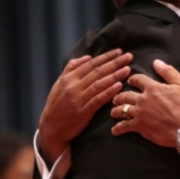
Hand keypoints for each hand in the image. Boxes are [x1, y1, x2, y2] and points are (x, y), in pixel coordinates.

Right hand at [38, 49, 132, 164]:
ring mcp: (79, 99)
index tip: (119, 51)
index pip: (91, 64)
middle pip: (98, 72)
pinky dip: (109, 92)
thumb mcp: (59, 83)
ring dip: (115, 76)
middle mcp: (73, 86)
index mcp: (68, 78)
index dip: (106, 57)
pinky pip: (98, 99)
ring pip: (100, 84)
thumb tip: (88, 57)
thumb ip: (71, 68)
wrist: (51, 127)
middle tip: (129, 56)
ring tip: (128, 69)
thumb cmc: (56, 104)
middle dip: (115, 63)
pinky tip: (119, 86)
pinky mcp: (84, 112)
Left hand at [111, 59, 179, 147]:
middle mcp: (142, 99)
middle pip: (125, 95)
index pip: (137, 79)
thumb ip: (168, 72)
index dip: (132, 79)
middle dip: (119, 96)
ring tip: (113, 112)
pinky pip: (125, 126)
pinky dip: (118, 128)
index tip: (130, 80)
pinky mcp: (139, 126)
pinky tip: (114, 130)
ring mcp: (139, 114)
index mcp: (152, 88)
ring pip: (122, 110)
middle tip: (116, 97)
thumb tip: (156, 62)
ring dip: (116, 110)